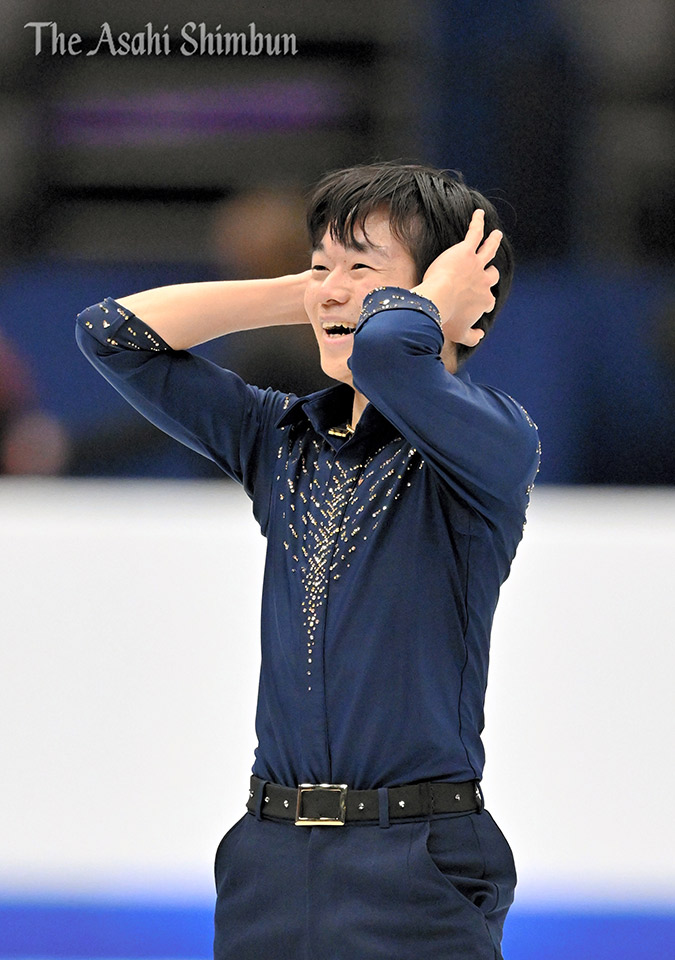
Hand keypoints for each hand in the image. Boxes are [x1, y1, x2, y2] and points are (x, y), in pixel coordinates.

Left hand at [411, 209, 501, 346]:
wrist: (437, 301)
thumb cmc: (446, 319)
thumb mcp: (459, 334)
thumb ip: (472, 337)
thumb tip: (480, 335)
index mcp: (484, 300)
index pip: (488, 299)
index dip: (483, 300)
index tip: (477, 303)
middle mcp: (485, 281)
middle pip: (492, 275)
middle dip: (491, 273)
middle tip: (490, 270)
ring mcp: (477, 264)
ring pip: (490, 250)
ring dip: (494, 241)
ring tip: (496, 235)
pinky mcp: (466, 251)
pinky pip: (475, 233)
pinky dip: (478, 222)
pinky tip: (479, 214)